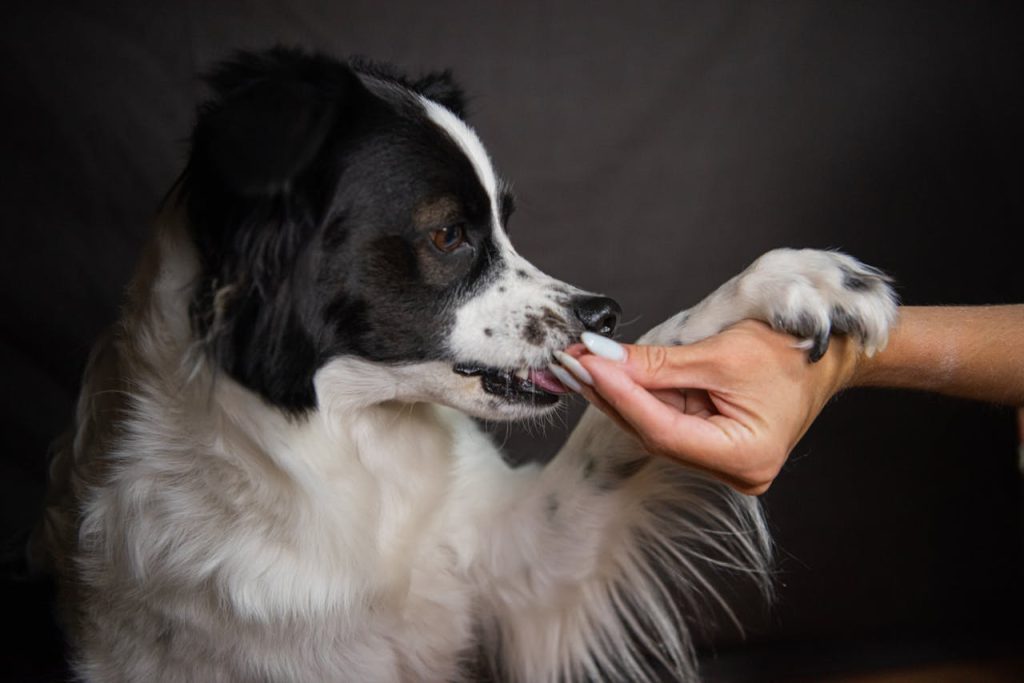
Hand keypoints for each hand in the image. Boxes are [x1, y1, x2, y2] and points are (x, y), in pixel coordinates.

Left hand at [561, 321, 859, 494]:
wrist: (829, 354)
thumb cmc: (790, 352)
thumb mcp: (721, 354)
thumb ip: (659, 363)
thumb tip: (602, 359)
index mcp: (745, 458)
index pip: (662, 430)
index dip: (619, 396)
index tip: (584, 364)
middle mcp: (732, 471)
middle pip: (652, 432)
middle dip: (608, 393)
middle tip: (567, 361)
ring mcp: (721, 461)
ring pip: (653, 425)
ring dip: (614, 393)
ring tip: (577, 362)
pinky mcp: (712, 444)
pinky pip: (665, 419)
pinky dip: (636, 395)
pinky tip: (605, 373)